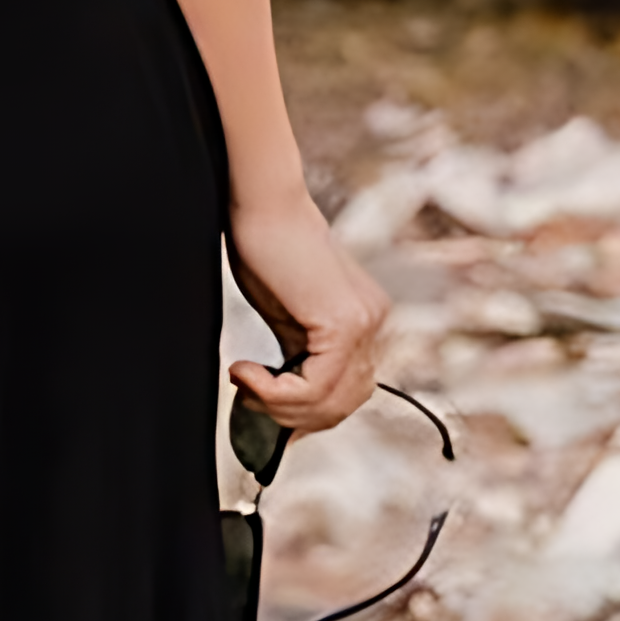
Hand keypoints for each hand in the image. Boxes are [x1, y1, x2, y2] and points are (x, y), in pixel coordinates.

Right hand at [225, 182, 387, 437]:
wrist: (264, 205)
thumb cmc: (266, 250)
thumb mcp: (288, 319)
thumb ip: (297, 359)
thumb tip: (284, 409)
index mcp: (366, 321)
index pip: (347, 394)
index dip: (301, 414)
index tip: (258, 403)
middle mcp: (375, 323)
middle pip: (341, 406)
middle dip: (288, 415)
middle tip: (246, 394)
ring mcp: (365, 324)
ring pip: (328, 403)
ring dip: (277, 406)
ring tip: (244, 381)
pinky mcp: (344, 323)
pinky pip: (314, 387)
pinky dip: (273, 391)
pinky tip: (244, 371)